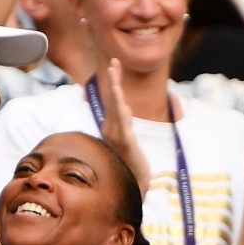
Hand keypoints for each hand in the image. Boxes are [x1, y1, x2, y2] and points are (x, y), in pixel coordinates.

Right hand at [100, 59, 150, 192]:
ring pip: (115, 107)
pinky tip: (119, 95)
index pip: (113, 100)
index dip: (114, 82)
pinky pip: (122, 121)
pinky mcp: (125, 141)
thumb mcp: (129, 138)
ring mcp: (116, 134)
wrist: (132, 184)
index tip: (114, 65)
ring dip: (115, 88)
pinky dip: (120, 107)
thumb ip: (125, 122)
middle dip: (114, 79)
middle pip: (112, 99)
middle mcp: (110, 128)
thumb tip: (125, 108)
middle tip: (114, 61)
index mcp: (111, 126)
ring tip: (114, 71)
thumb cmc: (129, 162)